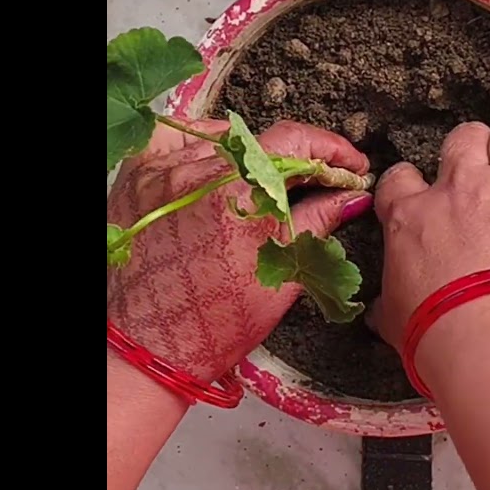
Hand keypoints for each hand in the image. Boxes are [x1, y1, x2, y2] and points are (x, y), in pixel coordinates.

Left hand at [106, 120, 370, 382]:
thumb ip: (317, 223)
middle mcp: (195, 173)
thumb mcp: (281, 274)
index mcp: (236, 195)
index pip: (295, 142)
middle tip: (319, 181)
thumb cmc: (216, 325)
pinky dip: (199, 143)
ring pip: (222, 139)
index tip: (351, 165)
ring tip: (264, 184)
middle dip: (300, 159)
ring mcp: (161, 171)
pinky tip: (214, 163)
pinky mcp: (137, 177)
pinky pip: (174, 137)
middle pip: (262, 141)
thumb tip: (352, 194)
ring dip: (253, 156)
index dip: (332, 149)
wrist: (149, 351)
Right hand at [367, 119, 489, 361]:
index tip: (428, 198)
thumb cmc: (441, 337)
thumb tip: (379, 311)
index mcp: (413, 215)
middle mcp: (460, 187)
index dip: (415, 183)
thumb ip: (389, 301)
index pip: (401, 177)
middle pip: (465, 137)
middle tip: (488, 179)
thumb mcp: (395, 318)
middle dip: (476, 152)